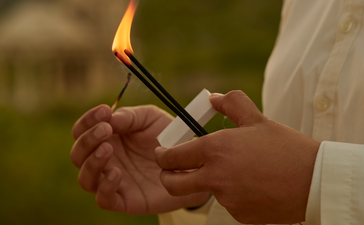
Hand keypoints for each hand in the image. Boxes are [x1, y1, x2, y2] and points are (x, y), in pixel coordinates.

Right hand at [70, 105, 210, 213]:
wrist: (190, 163)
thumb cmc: (167, 137)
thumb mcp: (150, 118)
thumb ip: (129, 116)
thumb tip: (108, 119)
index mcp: (108, 138)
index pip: (82, 130)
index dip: (87, 120)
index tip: (103, 111)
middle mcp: (106, 160)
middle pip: (78, 154)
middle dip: (87, 139)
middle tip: (106, 130)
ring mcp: (113, 181)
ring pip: (85, 178)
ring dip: (92, 162)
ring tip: (108, 149)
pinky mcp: (125, 200)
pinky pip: (104, 199)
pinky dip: (105, 187)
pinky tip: (116, 173)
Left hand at [155, 91, 319, 223]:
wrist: (314, 180)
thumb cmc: (285, 147)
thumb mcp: (257, 119)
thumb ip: (231, 103)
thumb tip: (213, 97)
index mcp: (215, 149)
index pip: (171, 157)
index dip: (162, 156)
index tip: (162, 154)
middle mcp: (215, 176)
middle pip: (172, 184)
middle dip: (166, 177)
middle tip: (171, 170)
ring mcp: (226, 199)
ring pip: (202, 192)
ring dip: (206, 182)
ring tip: (230, 171)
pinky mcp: (238, 214)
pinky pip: (225, 203)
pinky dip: (229, 194)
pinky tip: (247, 184)